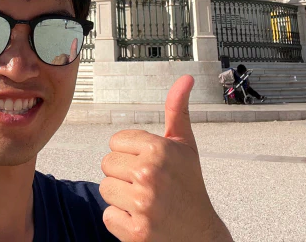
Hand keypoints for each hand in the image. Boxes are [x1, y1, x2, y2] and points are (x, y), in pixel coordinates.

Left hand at [100, 76, 230, 241]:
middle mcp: (150, 174)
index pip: (116, 141)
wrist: (200, 235)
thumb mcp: (185, 145)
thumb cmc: (189, 187)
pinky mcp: (135, 231)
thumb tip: (185, 79)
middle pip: (106, 164)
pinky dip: (121, 220)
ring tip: (145, 201)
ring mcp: (142, 204)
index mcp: (159, 149)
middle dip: (123, 174)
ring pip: (105, 189)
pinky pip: (108, 215)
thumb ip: (177, 110)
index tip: (151, 164)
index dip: (131, 153)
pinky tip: (142, 219)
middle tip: (148, 184)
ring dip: (121, 197)